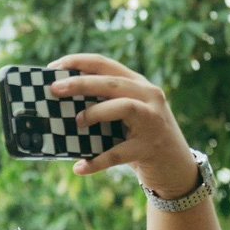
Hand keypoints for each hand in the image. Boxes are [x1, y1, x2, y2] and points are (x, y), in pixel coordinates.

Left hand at [47, 54, 200, 195]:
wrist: (176, 167)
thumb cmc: (139, 137)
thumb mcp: (125, 115)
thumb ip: (102, 105)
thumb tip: (58, 108)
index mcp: (138, 84)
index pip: (105, 64)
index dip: (78, 62)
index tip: (53, 68)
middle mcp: (149, 97)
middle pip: (112, 83)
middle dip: (81, 83)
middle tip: (54, 89)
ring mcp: (153, 121)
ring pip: (124, 107)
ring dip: (96, 112)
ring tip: (77, 122)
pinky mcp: (150, 148)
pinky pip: (119, 153)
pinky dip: (97, 161)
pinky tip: (79, 167)